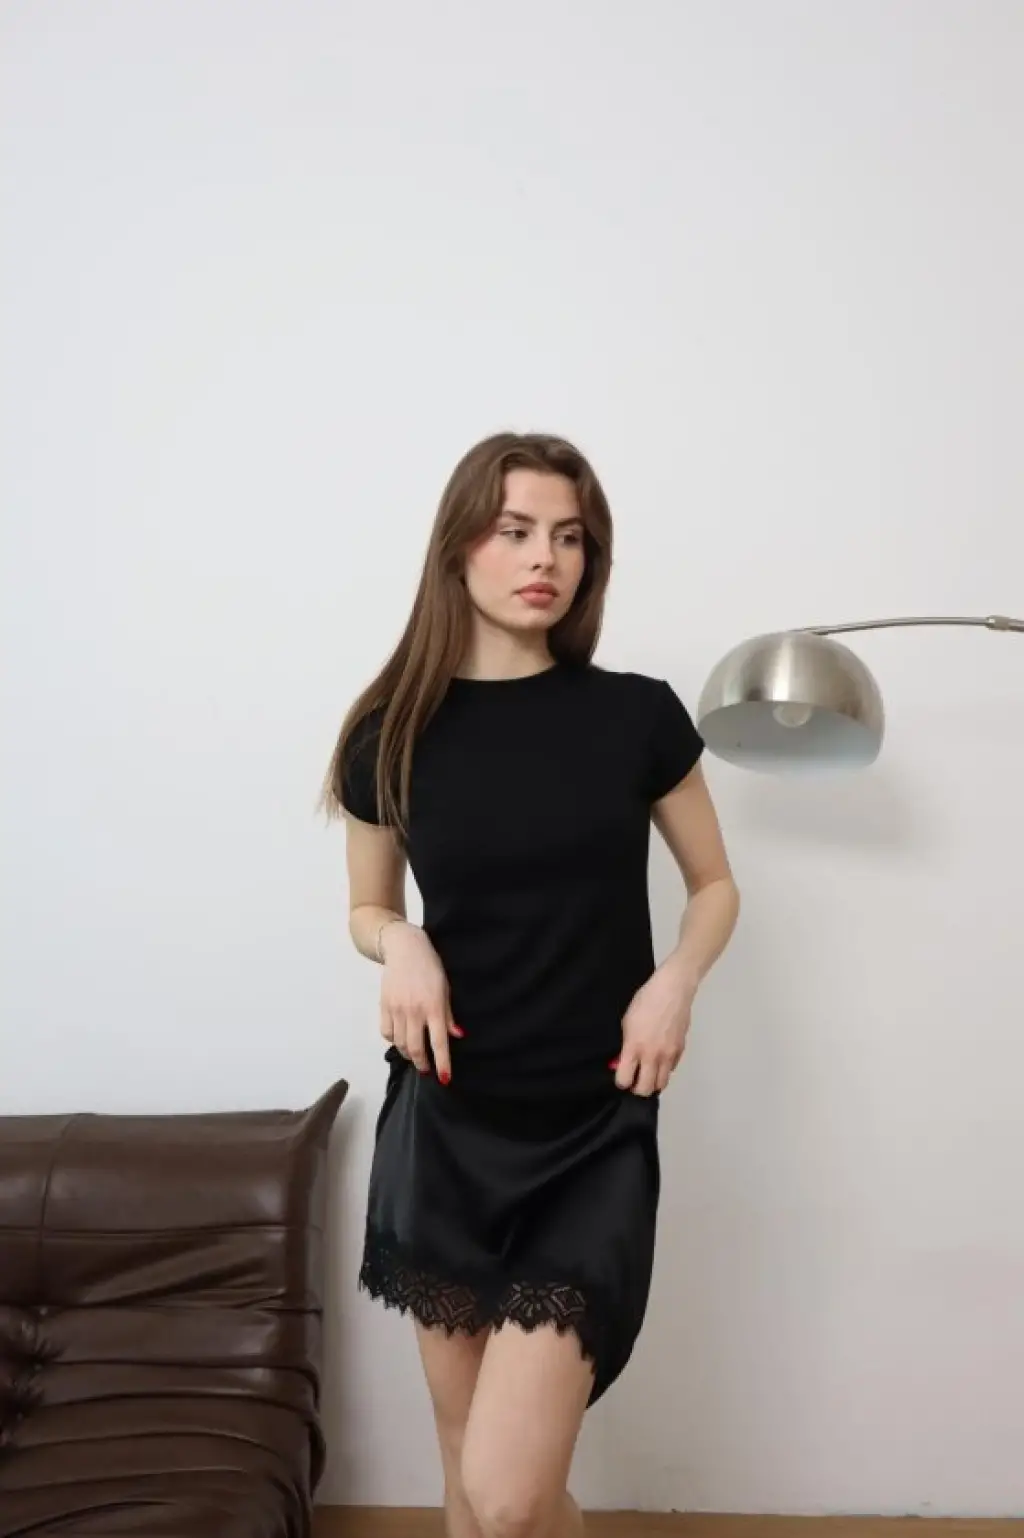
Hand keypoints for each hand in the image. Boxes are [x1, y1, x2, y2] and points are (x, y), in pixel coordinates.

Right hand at [379, 922, 463, 1082]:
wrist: (405, 949)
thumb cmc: (430, 968)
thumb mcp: (445, 989)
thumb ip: (448, 1015)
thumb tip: (457, 1036)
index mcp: (433, 1006)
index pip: (439, 1042)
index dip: (442, 1063)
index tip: (444, 1079)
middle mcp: (414, 1011)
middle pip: (416, 1048)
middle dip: (422, 1064)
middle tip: (427, 1069)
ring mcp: (397, 1009)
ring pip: (400, 1043)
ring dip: (408, 1054)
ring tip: (415, 1056)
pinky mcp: (384, 1005)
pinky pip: (387, 1032)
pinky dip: (394, 1040)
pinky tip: (401, 1039)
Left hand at [613, 959, 695, 1095]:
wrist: (672, 989)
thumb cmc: (645, 1000)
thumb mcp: (626, 1022)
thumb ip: (625, 1046)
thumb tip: (621, 1062)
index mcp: (634, 1047)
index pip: (625, 1080)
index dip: (621, 1082)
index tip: (621, 1077)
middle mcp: (652, 1056)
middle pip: (645, 1089)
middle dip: (637, 1088)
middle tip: (634, 1080)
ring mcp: (669, 1055)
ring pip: (661, 1084)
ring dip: (653, 1082)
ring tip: (648, 1073)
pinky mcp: (681, 1051)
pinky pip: (671, 1070)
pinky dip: (664, 1070)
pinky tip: (660, 1059)